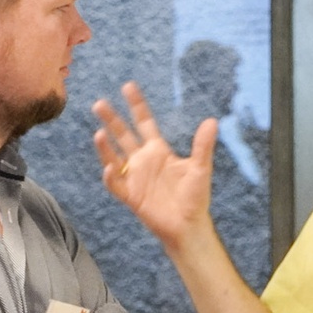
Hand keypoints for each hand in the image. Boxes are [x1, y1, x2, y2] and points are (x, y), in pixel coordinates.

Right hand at [92, 82, 217, 249]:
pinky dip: (112, 176)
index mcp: (158, 151)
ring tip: (99, 133)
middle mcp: (143, 161)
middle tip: (99, 104)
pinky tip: (110, 168)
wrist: (188, 226)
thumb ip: (202, 145)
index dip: (136, 105)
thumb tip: (213, 121)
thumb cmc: (195, 197)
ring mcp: (134, 177)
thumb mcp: (200, 168)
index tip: (128, 86)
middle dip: (112, 120)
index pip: (144, 122)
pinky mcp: (131, 196)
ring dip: (105, 146)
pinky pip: (116, 184)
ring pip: (114, 157)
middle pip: (123, 135)